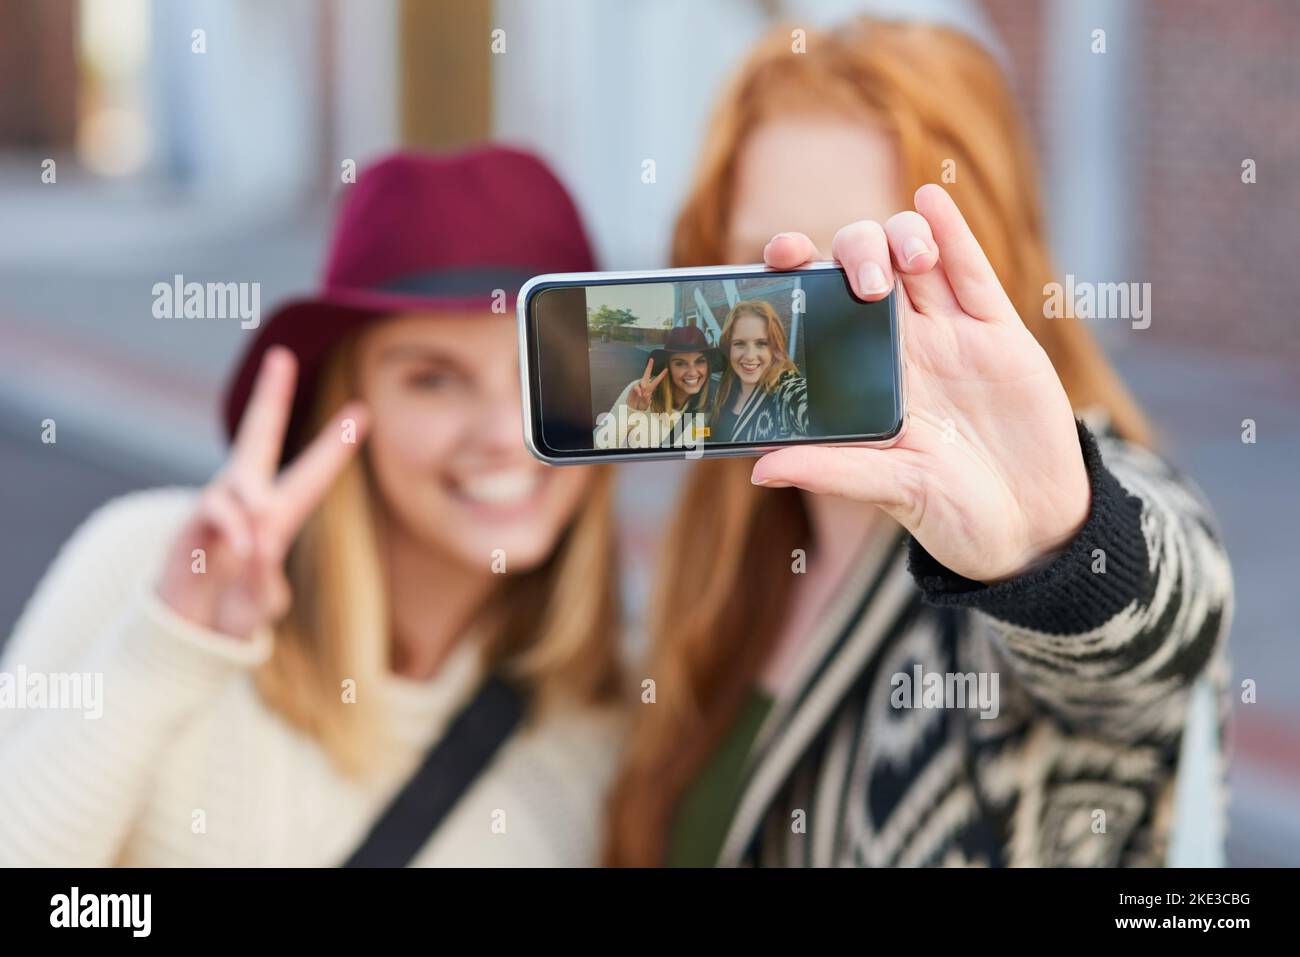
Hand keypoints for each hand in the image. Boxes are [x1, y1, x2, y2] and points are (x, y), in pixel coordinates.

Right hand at [156, 347, 369, 637]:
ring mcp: (217, 505)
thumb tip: (259, 545)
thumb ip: (266, 580)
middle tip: (280, 356)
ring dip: (255, 504)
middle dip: (270, 395)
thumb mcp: (264, 601)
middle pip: (257, 435)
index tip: (363, 410)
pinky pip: (216, 511)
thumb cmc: (237, 605)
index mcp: (280, 512)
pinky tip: (247, 545)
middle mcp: (248, 497)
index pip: (312, 473)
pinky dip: (235, 527)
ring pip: (239, 478)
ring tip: (262, 534)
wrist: (191, 625)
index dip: (335, 444)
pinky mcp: (191, 523)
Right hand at [626, 357, 667, 411]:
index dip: (662, 375)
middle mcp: (645, 384)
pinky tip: (640, 395)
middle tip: (651, 359)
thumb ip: (647, 399)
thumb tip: (644, 393)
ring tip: (644, 393)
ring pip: (642, 381)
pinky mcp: (634, 387)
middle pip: (647, 373)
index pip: (657, 380)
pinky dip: (639, 391)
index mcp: (650, 387)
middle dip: (649, 366)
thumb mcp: (646, 403)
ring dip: (644, 386)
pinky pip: (637, 387)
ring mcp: (639, 385)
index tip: (666, 369)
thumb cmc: (641, 404)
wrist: (633, 406)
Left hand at [750, 184, 1089, 582]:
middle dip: (857, 251)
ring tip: (911, 261)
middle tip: (867, 282)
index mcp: (866, 377)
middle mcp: (903, 347)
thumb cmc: (952, 513)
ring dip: (905, 238)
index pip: (824, 308)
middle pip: (868, 268)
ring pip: (919, 259)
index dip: (800, 273)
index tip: (780, 255)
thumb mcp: (890, 489)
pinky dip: (953, 233)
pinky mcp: (1000, 335)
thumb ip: (831, 471)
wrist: (1030, 525)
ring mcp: (952, 336)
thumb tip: (761, 468)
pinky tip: (931, 198)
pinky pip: (973, 275)